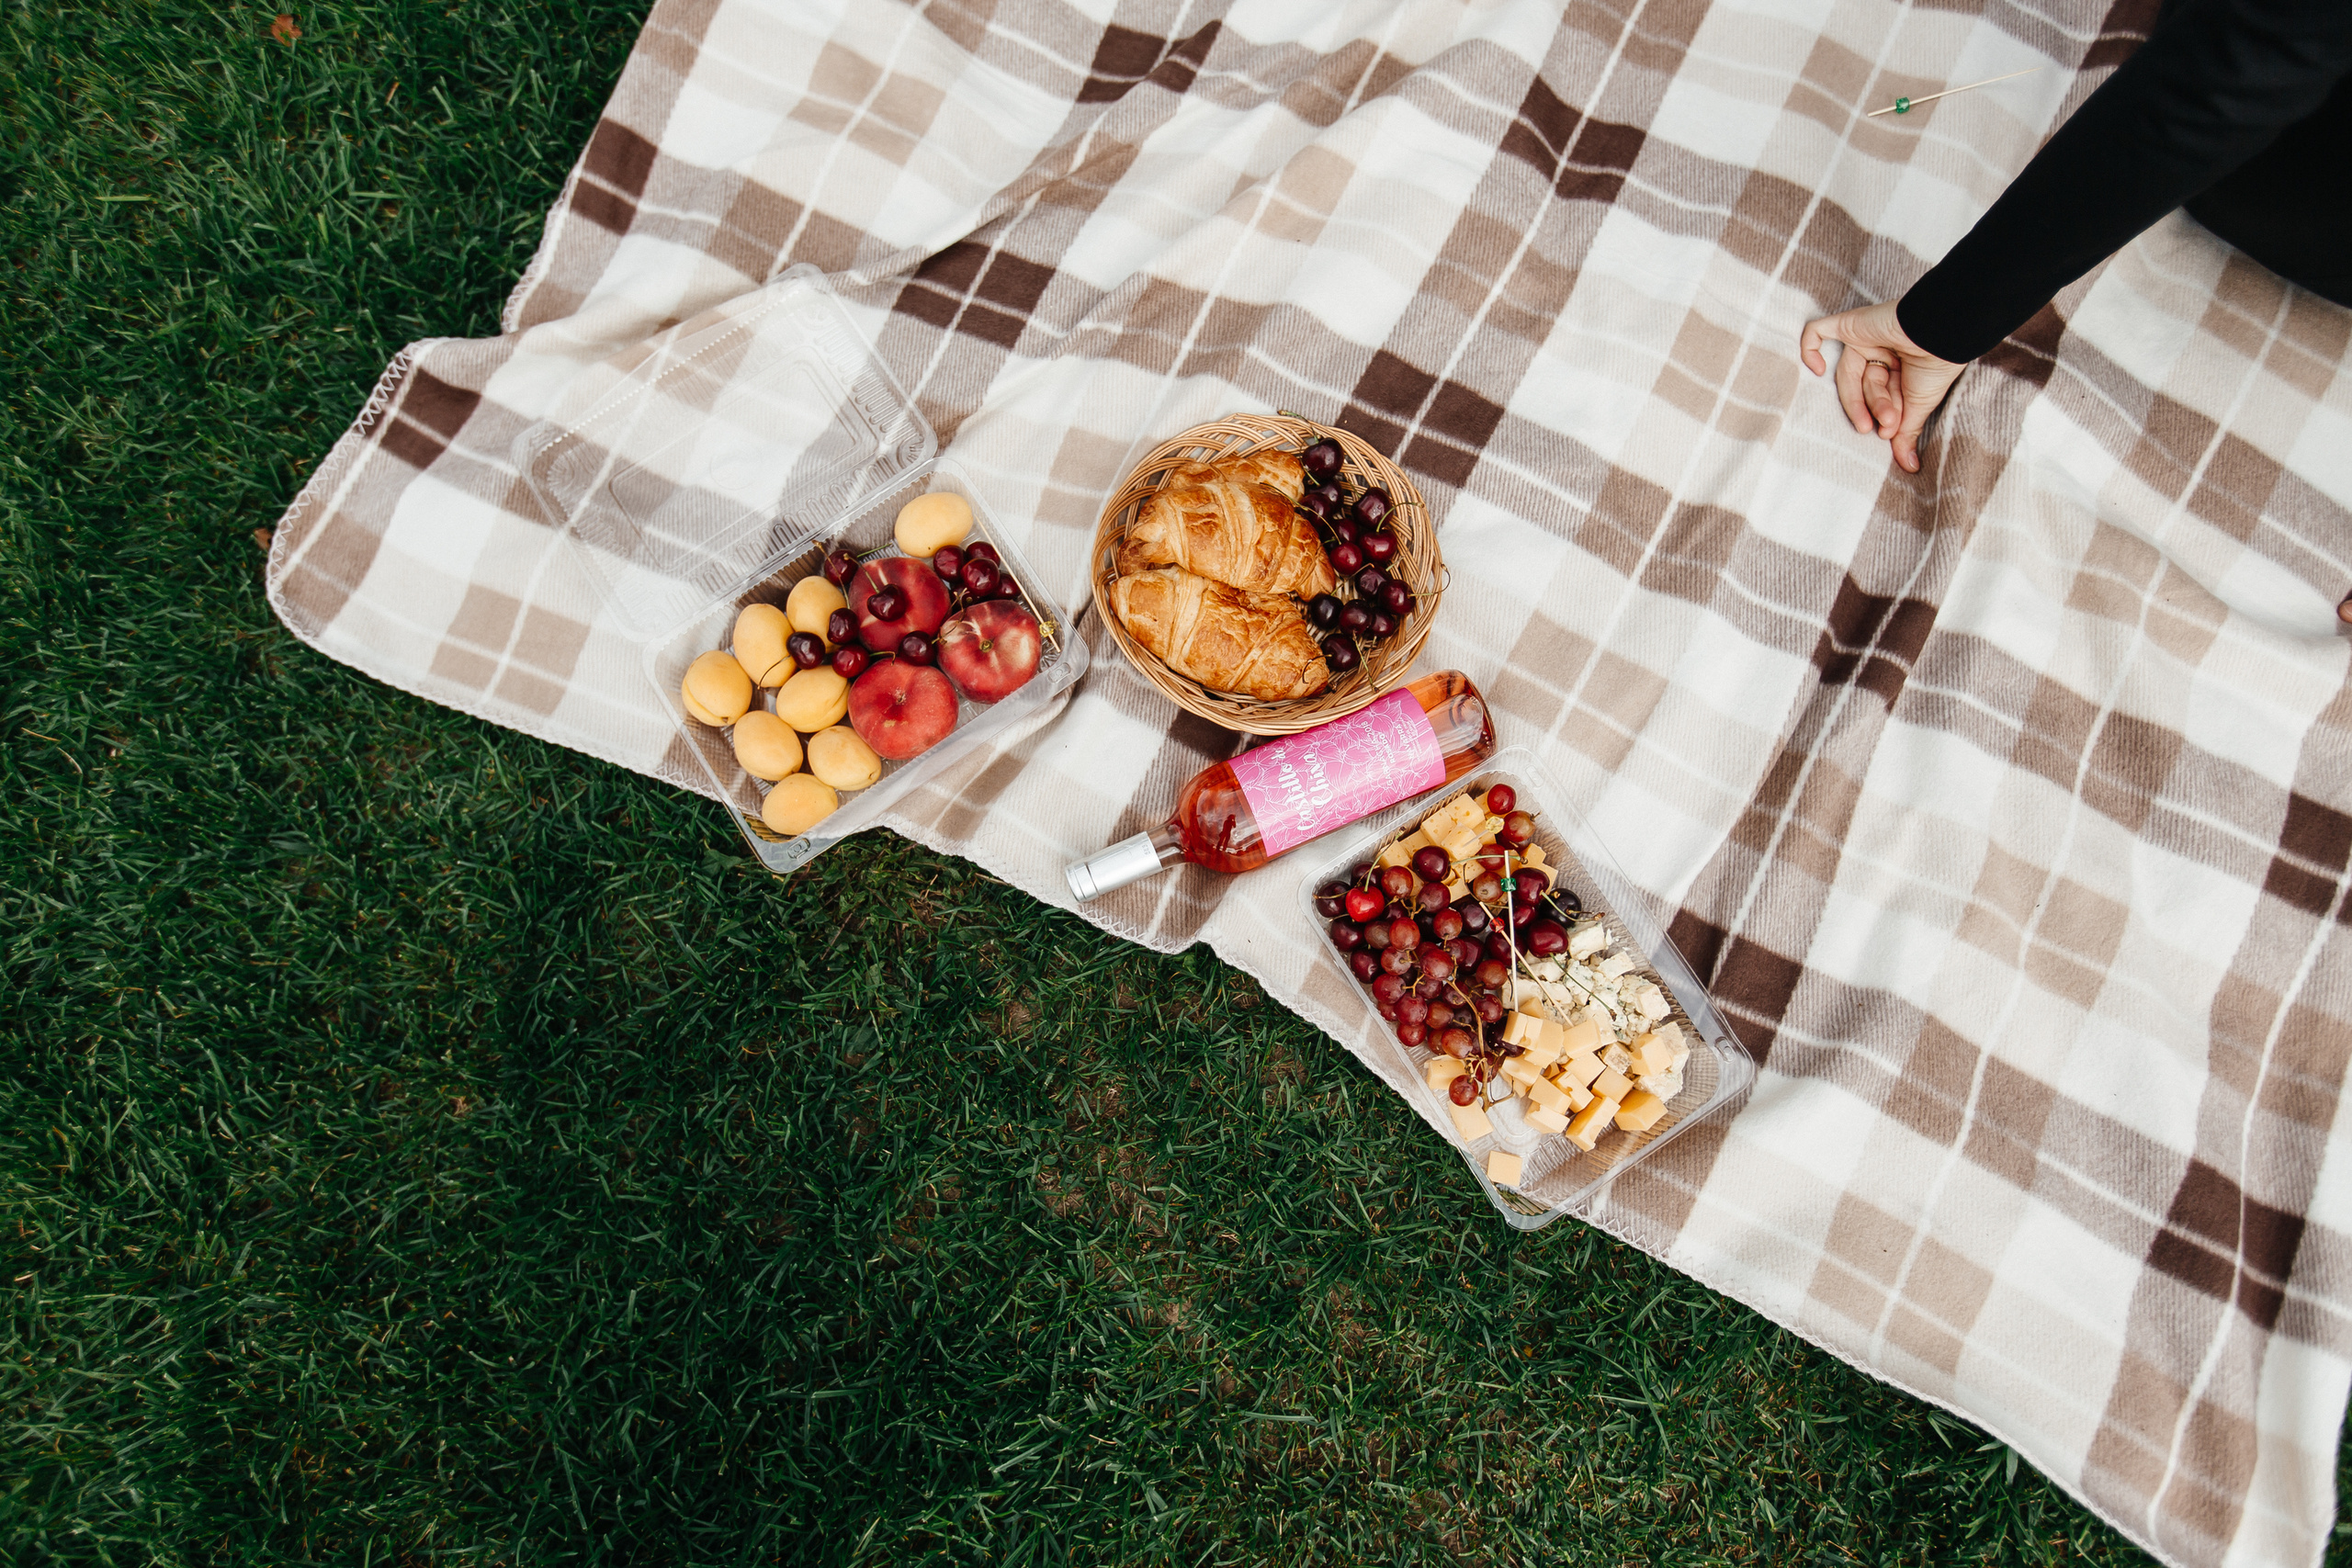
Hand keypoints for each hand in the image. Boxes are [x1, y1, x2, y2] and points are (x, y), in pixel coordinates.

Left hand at [1799, 301, 1963, 473]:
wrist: (1945, 334)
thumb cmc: (1937, 366)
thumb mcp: (1919, 406)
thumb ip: (1905, 434)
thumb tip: (1909, 467)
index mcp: (1895, 367)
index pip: (1875, 396)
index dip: (1881, 414)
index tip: (1891, 430)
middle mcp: (1878, 351)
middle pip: (1859, 387)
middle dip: (1873, 408)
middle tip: (1885, 426)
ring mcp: (1863, 336)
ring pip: (1846, 373)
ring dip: (1861, 400)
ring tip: (1883, 417)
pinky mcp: (1852, 322)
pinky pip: (1818, 331)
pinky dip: (1809, 349)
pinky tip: (1815, 369)